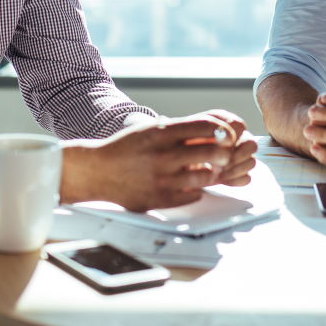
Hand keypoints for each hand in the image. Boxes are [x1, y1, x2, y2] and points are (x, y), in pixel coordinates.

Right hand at [62, 115, 234, 211]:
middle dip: (223, 154)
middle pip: (211, 152)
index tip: (228, 135)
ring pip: (205, 177)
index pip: (205, 126)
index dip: (223, 130)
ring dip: (210, 174)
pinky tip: (186, 184)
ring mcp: (161, 179)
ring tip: (204, 171)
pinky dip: (194, 190)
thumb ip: (180, 130)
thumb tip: (218, 129)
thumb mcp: (151, 131)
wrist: (97, 171)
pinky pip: (193, 195)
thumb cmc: (128, 148)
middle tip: (224, 155)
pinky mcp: (160, 199)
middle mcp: (162, 155)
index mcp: (161, 133)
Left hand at [185, 109, 257, 187]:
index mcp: (224, 122)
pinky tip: (222, 180)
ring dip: (235, 169)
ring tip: (218, 174)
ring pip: (251, 162)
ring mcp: (238, 156)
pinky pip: (246, 178)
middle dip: (236, 156)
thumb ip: (207, 131)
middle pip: (251, 145)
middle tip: (219, 164)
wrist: (174, 162)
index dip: (230, 137)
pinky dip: (235, 180)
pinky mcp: (236, 173)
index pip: (239, 126)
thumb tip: (225, 139)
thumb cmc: (180, 145)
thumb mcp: (187, 134)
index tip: (216, 146)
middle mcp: (235, 138)